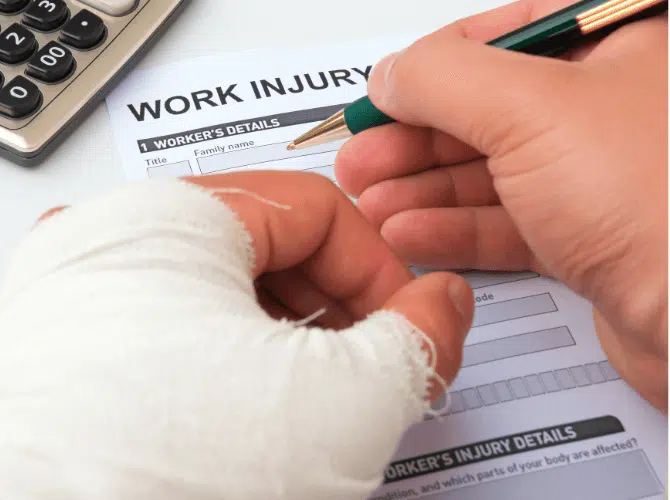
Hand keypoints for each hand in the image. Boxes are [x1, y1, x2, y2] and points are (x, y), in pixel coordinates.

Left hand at [0, 172, 473, 499]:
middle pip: (262, 250)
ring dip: (277, 344)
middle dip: (333, 313)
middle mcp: (99, 246)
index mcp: (165, 217)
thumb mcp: (341, 399)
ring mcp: (67, 304)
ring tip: (303, 404)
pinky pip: (159, 336)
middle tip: (367, 370)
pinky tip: (236, 411)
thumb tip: (440, 306)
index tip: (410, 326)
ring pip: (211, 296)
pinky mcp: (53, 360)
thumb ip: (417, 336)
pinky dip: (215, 365)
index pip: (315, 208)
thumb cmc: (167, 478)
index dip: (382, 268)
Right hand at [334, 0, 667, 410]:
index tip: (382, 96)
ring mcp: (596, 177)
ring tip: (374, 205)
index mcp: (617, 47)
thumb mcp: (530, 110)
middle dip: (413, 140)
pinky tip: (410, 235)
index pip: (502, 34)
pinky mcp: (585, 238)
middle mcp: (609, 107)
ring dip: (423, 190)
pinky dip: (454, 230)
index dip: (431, 67)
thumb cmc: (661, 203)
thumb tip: (393, 74)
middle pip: (485, 111)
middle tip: (363, 160)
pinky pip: (505, 224)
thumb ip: (444, 80)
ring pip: (489, 173)